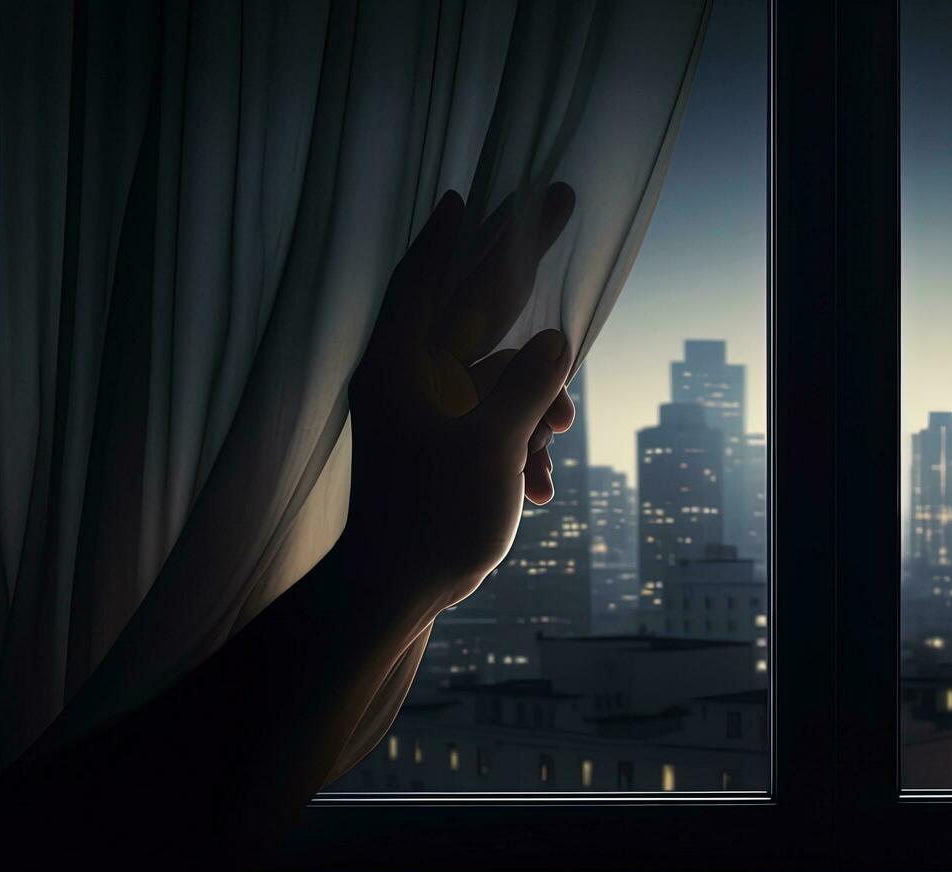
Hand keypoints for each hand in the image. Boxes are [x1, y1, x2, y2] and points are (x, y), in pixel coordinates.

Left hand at [345, 184, 578, 611]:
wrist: (394, 595)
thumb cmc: (433, 517)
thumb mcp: (492, 445)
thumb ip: (528, 385)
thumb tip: (557, 340)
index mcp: (400, 368)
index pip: (427, 281)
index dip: (450, 237)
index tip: (465, 197)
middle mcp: (406, 382)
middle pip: (469, 312)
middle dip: (520, 283)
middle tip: (555, 208)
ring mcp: (422, 417)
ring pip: (493, 380)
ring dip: (533, 406)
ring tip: (556, 441)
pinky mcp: (438, 452)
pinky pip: (490, 425)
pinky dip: (518, 447)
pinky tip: (538, 489)